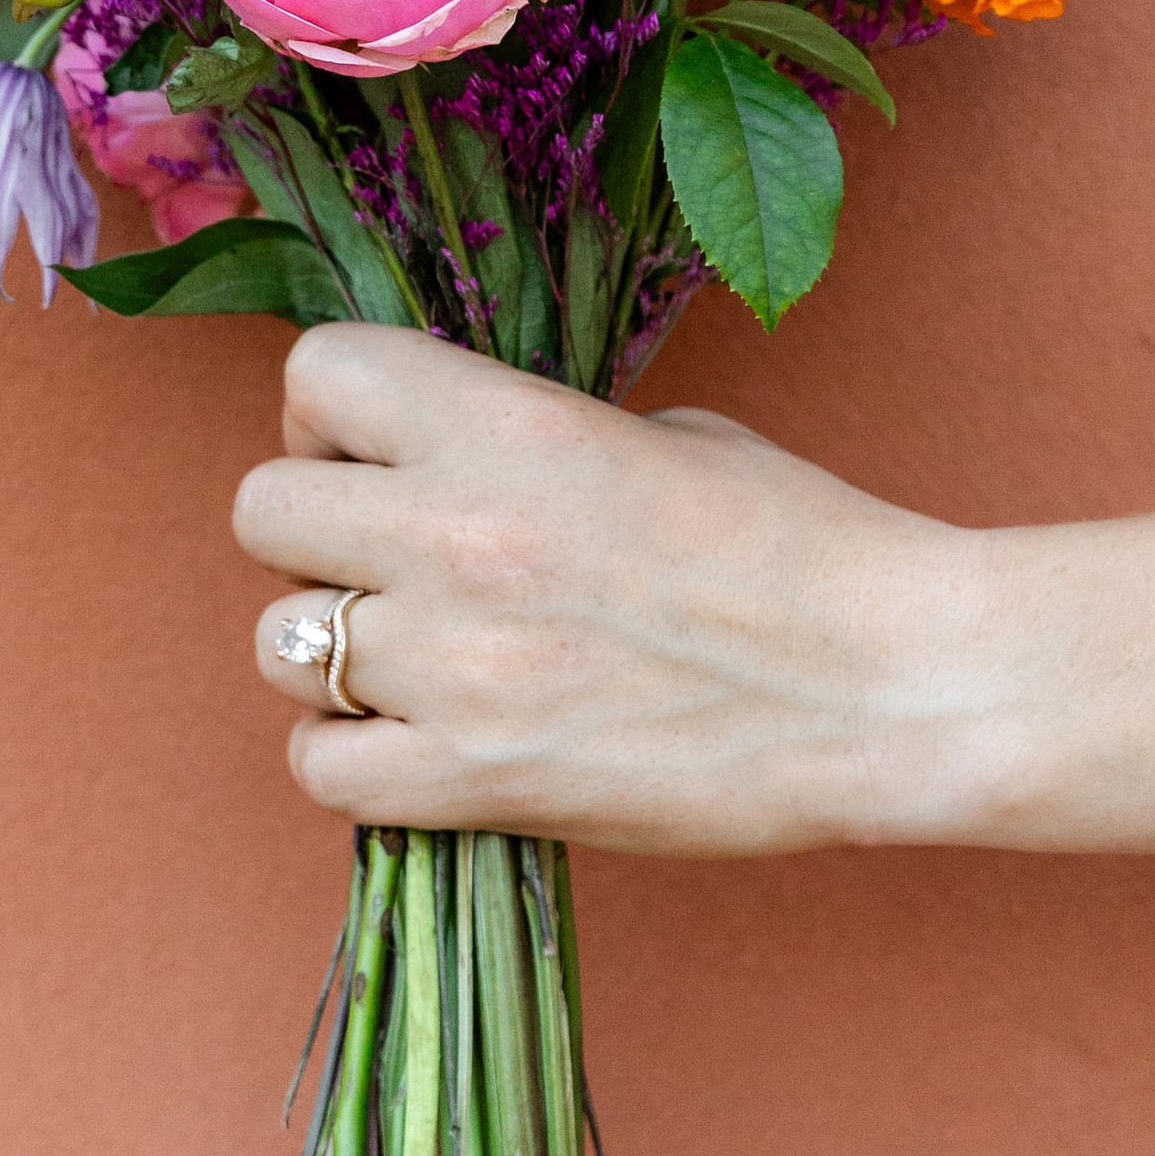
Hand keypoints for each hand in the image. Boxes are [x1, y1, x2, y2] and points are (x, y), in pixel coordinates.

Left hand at [231, 325, 1005, 853]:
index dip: (330, 414)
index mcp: (512, 426)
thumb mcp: (666, 437)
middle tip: (390, 558)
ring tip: (420, 660)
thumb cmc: (805, 547)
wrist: (892, 688)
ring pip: (276, 645)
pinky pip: (319, 768)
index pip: (316, 372)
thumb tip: (450, 465)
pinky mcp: (476, 783)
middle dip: (314, 531)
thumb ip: (533, 443)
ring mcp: (456, 667)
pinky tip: (425, 742)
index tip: (378, 452)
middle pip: (261, 512)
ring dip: (333, 651)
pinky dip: (354, 757)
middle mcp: (460, 535)